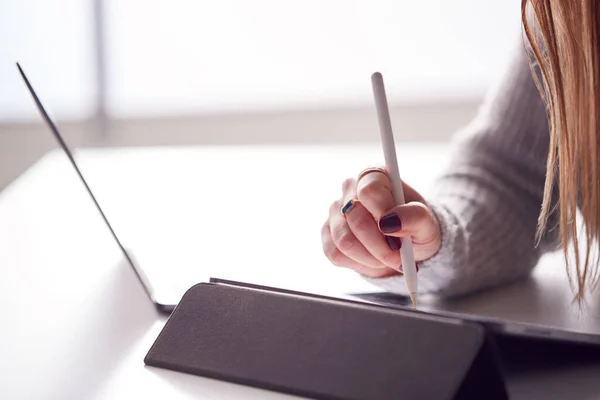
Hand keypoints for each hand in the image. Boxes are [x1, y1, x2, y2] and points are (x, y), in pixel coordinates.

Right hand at [321, 168, 440, 277]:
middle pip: (355, 218)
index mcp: (375, 176)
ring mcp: (335, 211)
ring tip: (387, 258)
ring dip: (370, 257)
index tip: (398, 232)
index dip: (382, 213)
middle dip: (380, 245)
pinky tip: (372, 260)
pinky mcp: (327, 233)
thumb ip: (415, 217)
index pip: (368, 190)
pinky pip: (335, 253)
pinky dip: (358, 263)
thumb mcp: (427, 223)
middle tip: (398, 257)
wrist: (406, 246)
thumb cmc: (416, 228)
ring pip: (344, 240)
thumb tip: (390, 221)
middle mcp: (350, 189)